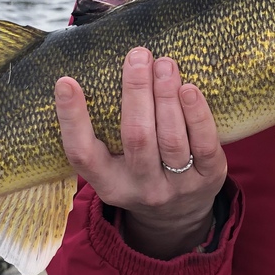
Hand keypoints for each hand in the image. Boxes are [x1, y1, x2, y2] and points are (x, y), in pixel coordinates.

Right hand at [54, 47, 227, 257]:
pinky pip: (204, 145)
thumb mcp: (113, 166)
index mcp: (108, 183)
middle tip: (137, 56)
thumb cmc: (139, 174)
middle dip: (137, 91)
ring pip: (170, 138)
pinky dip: (197, 115)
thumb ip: (103, 130)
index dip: (72, 119)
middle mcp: (141, 187)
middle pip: (136, 137)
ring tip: (164, 64)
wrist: (178, 218)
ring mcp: (177, 186)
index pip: (82, 153)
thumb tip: (97, 69)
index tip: (66, 82)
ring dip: (166, 96)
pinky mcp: (208, 179)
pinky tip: (190, 89)